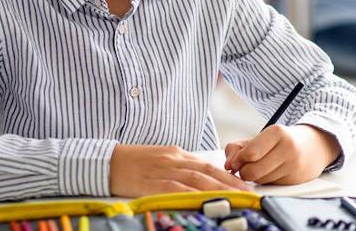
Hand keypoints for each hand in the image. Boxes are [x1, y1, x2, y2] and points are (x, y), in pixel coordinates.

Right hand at [109, 144, 250, 196]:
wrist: (106, 161)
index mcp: (177, 153)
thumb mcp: (160, 159)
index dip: (228, 175)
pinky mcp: (152, 183)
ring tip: (236, 199)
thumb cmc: (132, 162)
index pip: (209, 165)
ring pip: (197, 180)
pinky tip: (204, 201)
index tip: (245, 184)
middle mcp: (174, 160)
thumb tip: (201, 176)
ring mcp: (164, 171)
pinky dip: (192, 195)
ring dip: (219, 190)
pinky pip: (175, 189)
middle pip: (209, 172)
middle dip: (231, 183)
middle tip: (249, 193)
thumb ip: (180, 166)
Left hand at [223, 124, 340, 185]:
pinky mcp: (296, 179)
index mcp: (277, 132)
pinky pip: (271, 186)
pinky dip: (267, 181)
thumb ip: (238, 148)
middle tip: (245, 167)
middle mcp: (288, 148)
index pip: (249, 154)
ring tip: (261, 167)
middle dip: (244, 172)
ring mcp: (294, 165)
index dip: (237, 161)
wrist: (315, 145)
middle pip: (252, 171)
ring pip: (260, 180)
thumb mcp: (261, 137)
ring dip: (255, 177)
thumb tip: (228, 166)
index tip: (234, 162)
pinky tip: (273, 172)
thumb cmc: (281, 140)